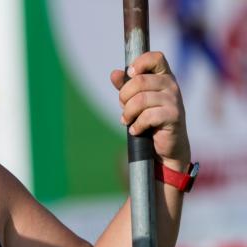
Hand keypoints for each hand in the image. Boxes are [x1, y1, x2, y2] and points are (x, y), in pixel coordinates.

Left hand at [111, 51, 191, 169]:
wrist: (166, 146)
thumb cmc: (150, 120)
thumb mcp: (135, 100)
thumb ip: (126, 86)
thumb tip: (114, 73)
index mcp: (163, 76)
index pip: (155, 57)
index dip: (139, 63)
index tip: (129, 75)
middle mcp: (171, 85)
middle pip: (139, 81)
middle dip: (124, 96)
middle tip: (123, 108)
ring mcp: (174, 100)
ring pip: (140, 99)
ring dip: (128, 113)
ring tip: (127, 121)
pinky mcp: (174, 116)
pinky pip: (147, 116)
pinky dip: (136, 125)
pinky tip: (136, 130)